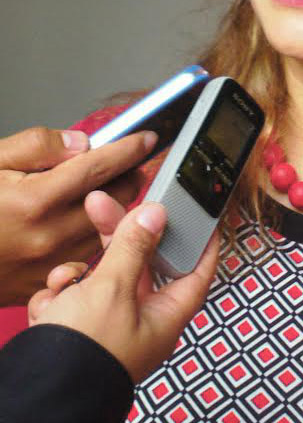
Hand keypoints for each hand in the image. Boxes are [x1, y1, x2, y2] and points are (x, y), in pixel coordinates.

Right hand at [0, 126, 154, 303]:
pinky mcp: (43, 283)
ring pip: (106, 231)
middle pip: (115, 201)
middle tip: (132, 163)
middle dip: (129, 178)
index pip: (100, 168)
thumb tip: (80, 144)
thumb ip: (37, 147)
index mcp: (34, 199)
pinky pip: (86, 256)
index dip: (129, 150)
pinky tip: (89, 222)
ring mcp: (47, 264)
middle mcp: (46, 235)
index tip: (148, 139)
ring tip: (115, 189)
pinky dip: (96, 236)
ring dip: (117, 208)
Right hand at [27, 200, 219, 382]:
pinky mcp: (77, 329)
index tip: (200, 214)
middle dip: (116, 238)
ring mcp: (107, 325)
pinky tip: (51, 308)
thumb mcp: (112, 290)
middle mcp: (140, 320)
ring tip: (65, 282)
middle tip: (100, 206)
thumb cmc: (86, 354)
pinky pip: (73, 297)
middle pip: (139, 263)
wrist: (38, 399)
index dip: (201, 241)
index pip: (196, 271)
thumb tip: (156, 215)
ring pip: (100, 277)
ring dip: (78, 273)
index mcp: (165, 315)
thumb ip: (133, 247)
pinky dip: (59, 296)